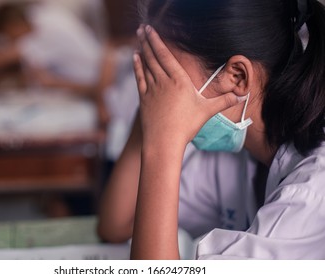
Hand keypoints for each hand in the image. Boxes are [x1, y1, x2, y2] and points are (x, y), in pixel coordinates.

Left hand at [134, 25, 240, 147]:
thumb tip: (240, 96)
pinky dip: (137, 67)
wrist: (164, 141)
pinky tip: (135, 58)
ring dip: (142, 51)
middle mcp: (163, 82)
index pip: (167, 56)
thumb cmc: (186, 126)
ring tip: (139, 39)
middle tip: (142, 29)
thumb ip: (223, 102)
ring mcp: (152, 90)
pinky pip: (140, 78)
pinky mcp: (144, 99)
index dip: (158, 41)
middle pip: (154, 57)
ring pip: (146, 65)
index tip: (152, 30)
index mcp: (179, 81)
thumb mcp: (207, 112)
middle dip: (148, 41)